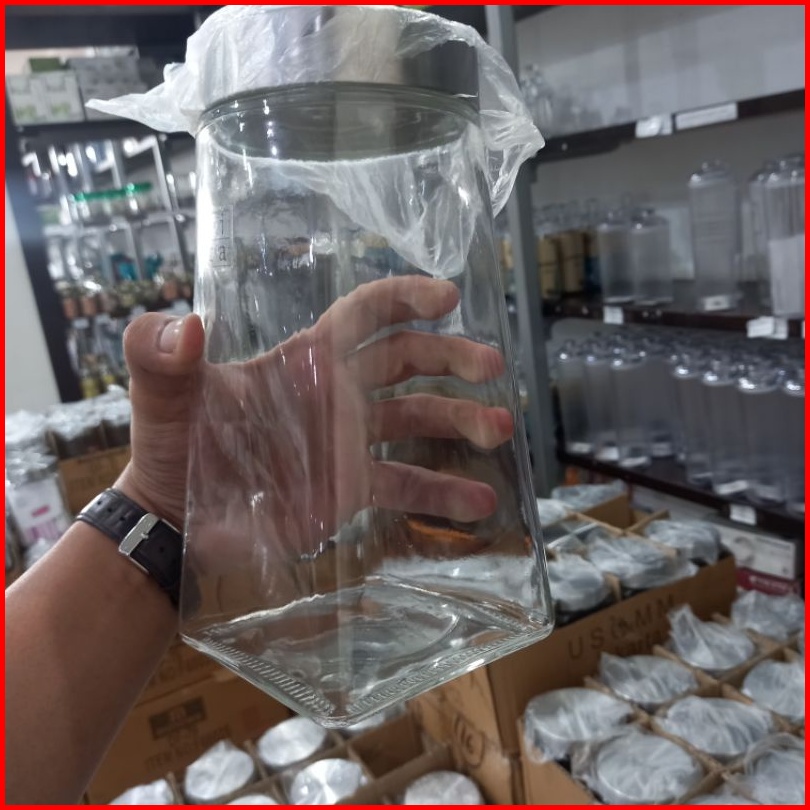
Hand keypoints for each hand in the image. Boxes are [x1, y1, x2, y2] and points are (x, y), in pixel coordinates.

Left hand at [118, 276, 513, 558]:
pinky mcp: (351, 489)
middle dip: (452, 357)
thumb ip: (159, 355)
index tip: (448, 298)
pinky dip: (443, 493)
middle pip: (409, 361)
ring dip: (463, 421)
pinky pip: (406, 485)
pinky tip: (480, 503)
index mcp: (305, 360)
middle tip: (491, 368)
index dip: (406, 297)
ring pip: (419, 420)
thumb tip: (186, 326)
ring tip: (501, 429)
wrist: (177, 517)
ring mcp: (349, 443)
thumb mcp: (161, 397)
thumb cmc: (172, 448)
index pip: (365, 314)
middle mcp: (337, 395)